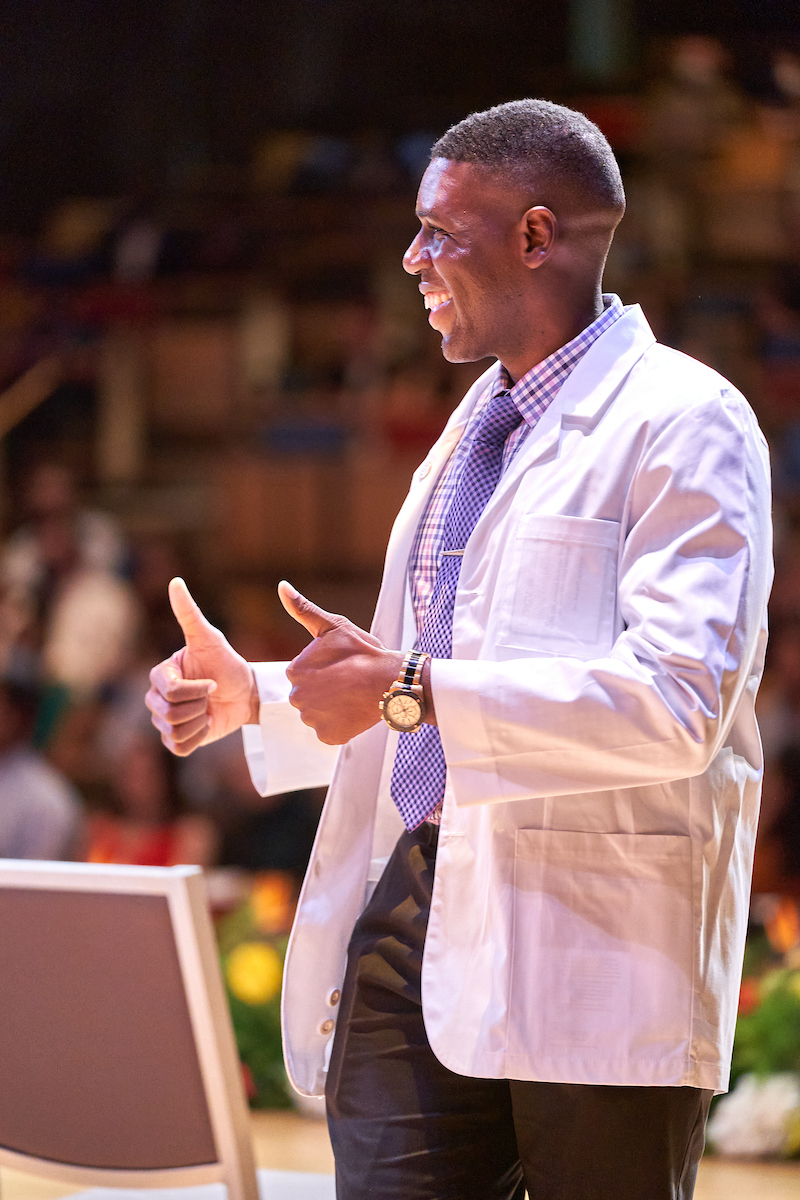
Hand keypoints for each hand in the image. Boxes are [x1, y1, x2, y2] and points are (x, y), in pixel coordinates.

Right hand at [146, 578, 257, 755]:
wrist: (245, 692)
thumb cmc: (227, 663)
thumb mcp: (210, 639)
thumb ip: (190, 613)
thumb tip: (176, 581)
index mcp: (161, 674)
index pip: (171, 691)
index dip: (197, 690)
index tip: (213, 682)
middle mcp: (157, 697)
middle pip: (169, 713)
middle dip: (199, 705)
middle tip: (212, 696)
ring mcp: (164, 720)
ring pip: (174, 730)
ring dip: (200, 721)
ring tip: (209, 709)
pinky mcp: (176, 740)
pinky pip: (179, 747)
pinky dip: (198, 738)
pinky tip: (207, 724)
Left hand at [279, 580, 402, 744]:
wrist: (392, 681)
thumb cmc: (363, 652)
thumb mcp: (333, 626)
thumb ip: (303, 609)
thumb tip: (282, 586)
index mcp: (295, 671)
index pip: (302, 674)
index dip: (324, 670)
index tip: (341, 667)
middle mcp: (297, 697)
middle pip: (307, 695)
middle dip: (324, 690)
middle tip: (347, 683)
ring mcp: (312, 719)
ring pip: (317, 714)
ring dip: (332, 708)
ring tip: (352, 696)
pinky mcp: (328, 736)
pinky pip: (328, 731)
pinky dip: (340, 724)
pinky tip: (353, 711)